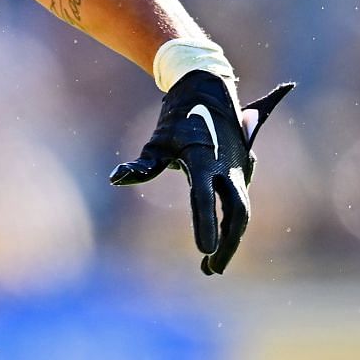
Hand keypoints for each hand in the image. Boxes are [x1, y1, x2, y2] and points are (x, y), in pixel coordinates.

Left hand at [110, 73, 293, 274]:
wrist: (209, 88)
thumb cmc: (178, 117)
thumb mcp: (158, 140)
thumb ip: (142, 164)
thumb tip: (116, 179)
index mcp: (205, 160)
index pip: (204, 198)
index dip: (204, 225)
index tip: (204, 252)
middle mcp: (229, 166)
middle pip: (236, 213)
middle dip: (226, 244)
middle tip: (210, 271)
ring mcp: (241, 168)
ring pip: (241, 210)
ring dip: (230, 238)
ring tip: (211, 265)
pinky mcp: (244, 170)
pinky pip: (240, 202)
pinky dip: (231, 224)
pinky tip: (220, 242)